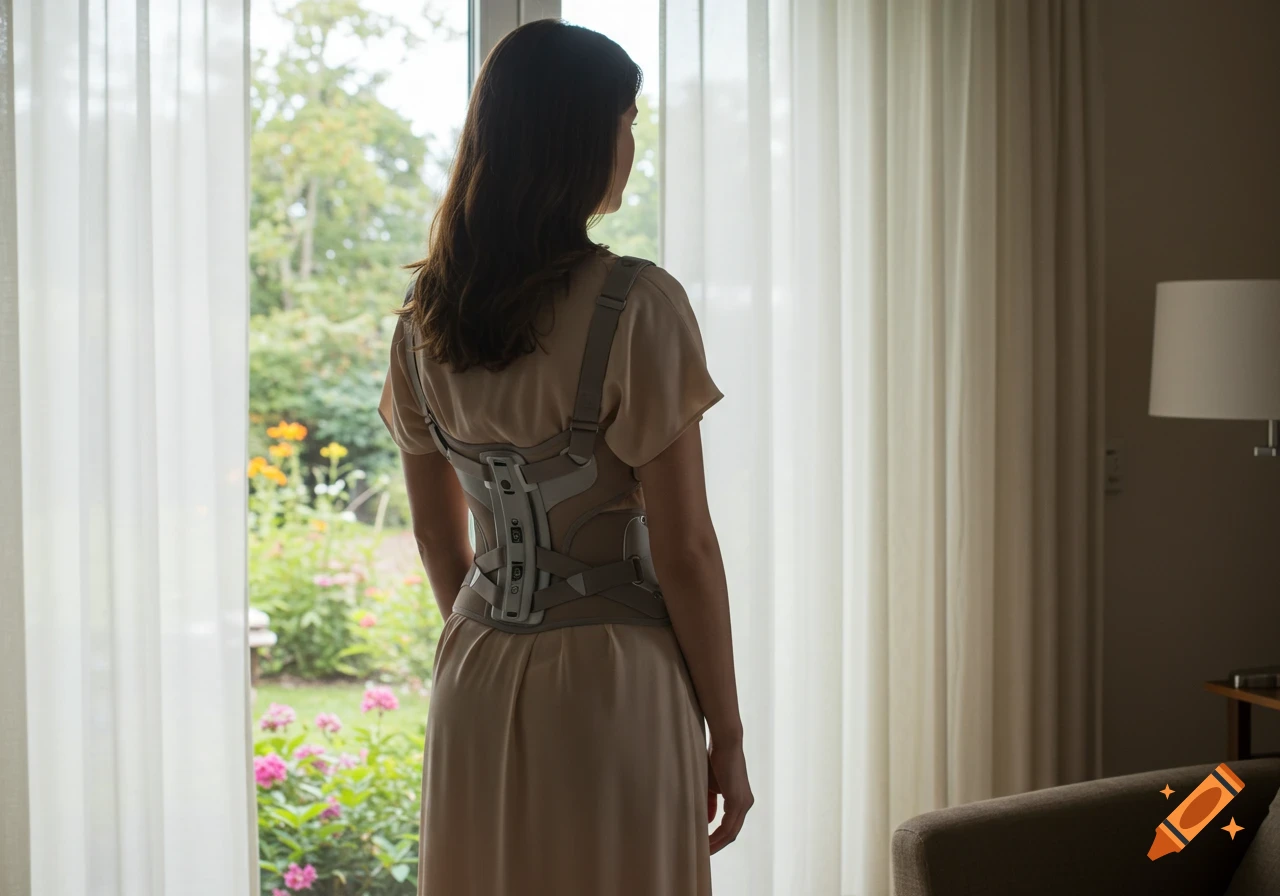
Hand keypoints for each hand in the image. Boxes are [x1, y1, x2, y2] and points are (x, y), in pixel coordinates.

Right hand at [707, 735, 752, 853]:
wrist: (725, 742)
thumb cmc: (715, 760)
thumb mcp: (710, 787)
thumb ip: (709, 804)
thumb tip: (708, 821)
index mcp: (740, 800)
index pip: (730, 826)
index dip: (717, 838)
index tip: (703, 845)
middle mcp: (746, 804)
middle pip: (732, 833)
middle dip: (717, 845)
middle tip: (702, 854)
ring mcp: (744, 803)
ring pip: (731, 832)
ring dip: (716, 843)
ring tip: (702, 851)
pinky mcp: (739, 800)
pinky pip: (729, 825)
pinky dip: (717, 835)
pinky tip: (706, 841)